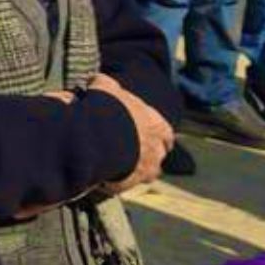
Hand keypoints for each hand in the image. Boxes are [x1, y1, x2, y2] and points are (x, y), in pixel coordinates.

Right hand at [88, 71, 173, 193]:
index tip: (146, 133)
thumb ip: (107, 85)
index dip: (157, 134)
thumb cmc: (109, 109)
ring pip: (143, 172)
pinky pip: (122, 184)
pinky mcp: (128, 184)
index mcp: (158, 127)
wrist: (99, 135)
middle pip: (157, 156)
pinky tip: (102, 173)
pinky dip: (114, 180)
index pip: (166, 134)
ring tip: (114, 162)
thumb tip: (98, 80)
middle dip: (146, 154)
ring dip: (132, 168)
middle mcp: (157, 150)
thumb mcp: (106, 87)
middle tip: (129, 149)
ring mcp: (144, 169)